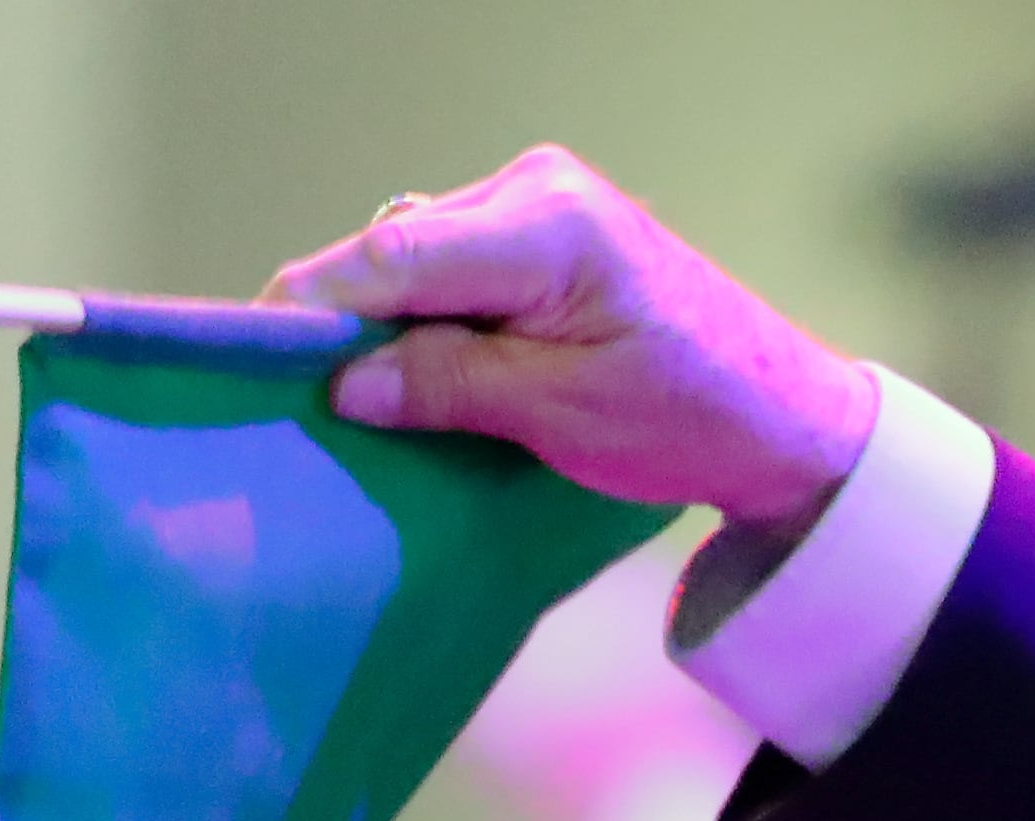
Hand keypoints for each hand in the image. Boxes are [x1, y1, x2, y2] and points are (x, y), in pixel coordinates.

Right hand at [268, 146, 876, 523]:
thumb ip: (448, 386)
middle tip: (305, 399)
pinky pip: (452, 265)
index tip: (253, 358)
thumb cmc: (690, 418)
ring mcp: (540, 199)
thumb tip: (344, 381)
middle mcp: (537, 188)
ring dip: (391, 323)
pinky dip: (428, 316)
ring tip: (369, 397)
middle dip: (350, 322)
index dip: (314, 305)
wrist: (782, 416)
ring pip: (417, 259)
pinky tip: (420, 369)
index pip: (393, 255)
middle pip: (396, 251)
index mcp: (548, 227)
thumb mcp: (560, 416)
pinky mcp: (544, 225)